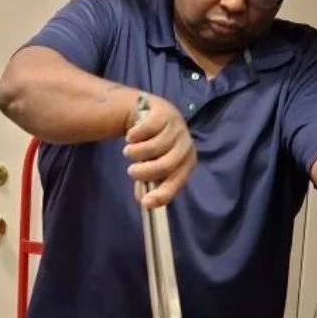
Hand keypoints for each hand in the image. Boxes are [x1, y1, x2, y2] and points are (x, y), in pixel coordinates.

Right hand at [121, 93, 195, 207]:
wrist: (150, 115)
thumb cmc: (154, 145)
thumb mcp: (152, 166)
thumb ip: (149, 183)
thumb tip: (144, 201)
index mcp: (187, 162)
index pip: (176, 181)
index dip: (162, 194)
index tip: (145, 204)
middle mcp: (186, 145)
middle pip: (164, 166)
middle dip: (142, 172)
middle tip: (131, 171)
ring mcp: (176, 128)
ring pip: (151, 148)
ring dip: (134, 153)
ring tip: (129, 151)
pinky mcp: (164, 113)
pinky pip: (143, 131)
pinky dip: (132, 136)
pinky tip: (132, 135)